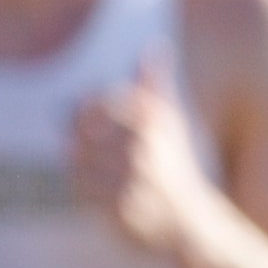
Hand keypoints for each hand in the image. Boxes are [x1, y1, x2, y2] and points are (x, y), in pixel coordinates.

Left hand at [71, 54, 217, 261]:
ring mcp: (132, 177)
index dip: (84, 115)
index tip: (95, 128)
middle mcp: (143, 145)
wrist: (190, 223)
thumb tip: (157, 45)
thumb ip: (156, 84)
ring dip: (82, 170)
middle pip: (79, 133)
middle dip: (82, 146)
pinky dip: (86, 193)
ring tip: (105, 179)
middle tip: (100, 159)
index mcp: (151, 119)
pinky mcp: (121, 207)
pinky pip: (81, 190)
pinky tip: (106, 197)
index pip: (92, 104)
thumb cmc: (175, 167)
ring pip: (76, 162)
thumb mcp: (170, 121)